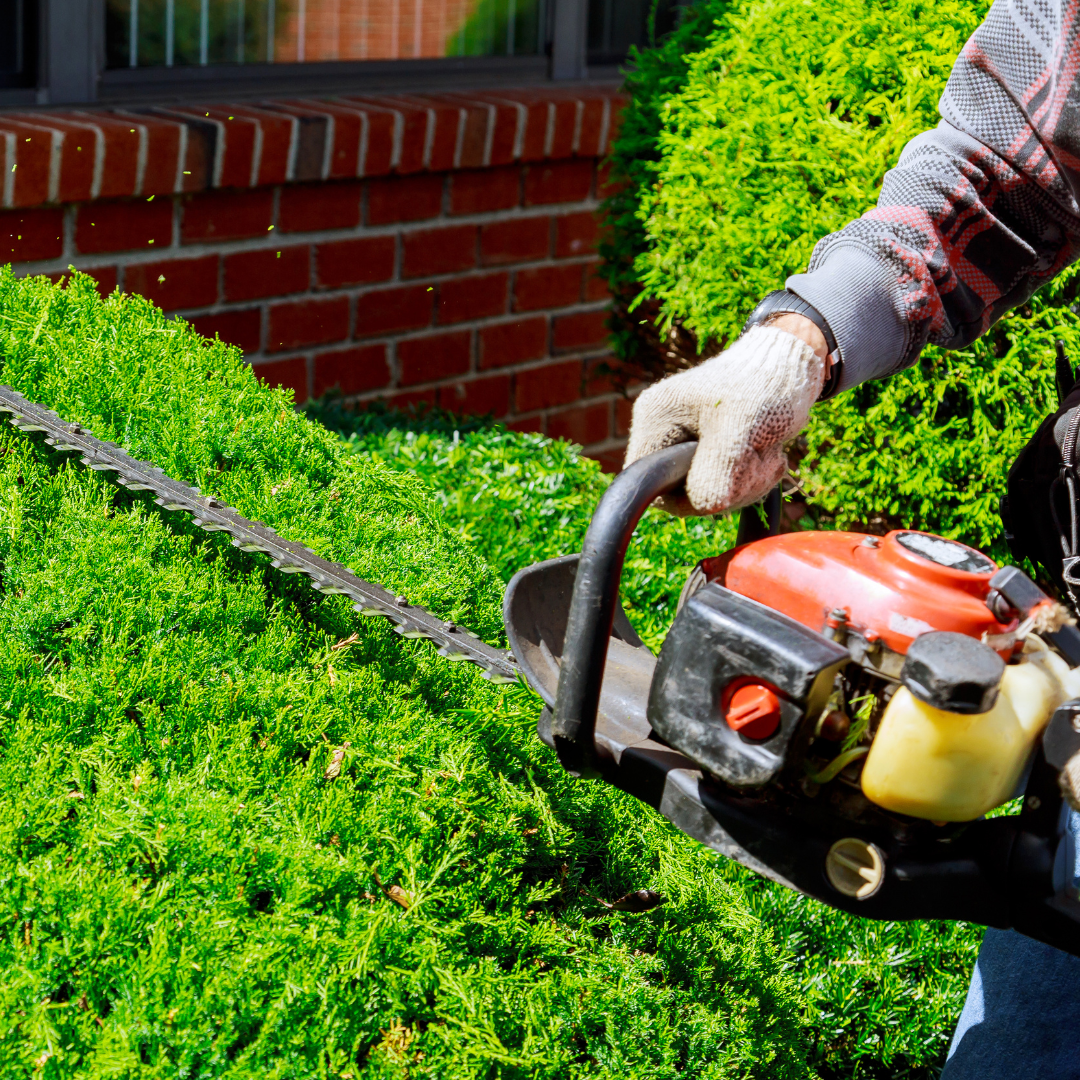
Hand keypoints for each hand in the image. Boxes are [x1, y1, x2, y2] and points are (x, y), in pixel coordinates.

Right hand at [623, 321, 825, 515]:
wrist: (793, 365)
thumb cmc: (764, 385)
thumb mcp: (741, 426)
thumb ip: (718, 468)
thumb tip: (705, 506)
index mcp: (656, 418)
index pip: (646, 481)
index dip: (684, 494)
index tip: (724, 480)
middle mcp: (664, 430)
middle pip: (679, 492)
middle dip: (726, 486)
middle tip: (759, 460)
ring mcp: (687, 441)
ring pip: (706, 492)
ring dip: (745, 483)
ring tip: (768, 453)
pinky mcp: (710, 449)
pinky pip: (723, 485)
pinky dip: (750, 479)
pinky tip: (767, 455)